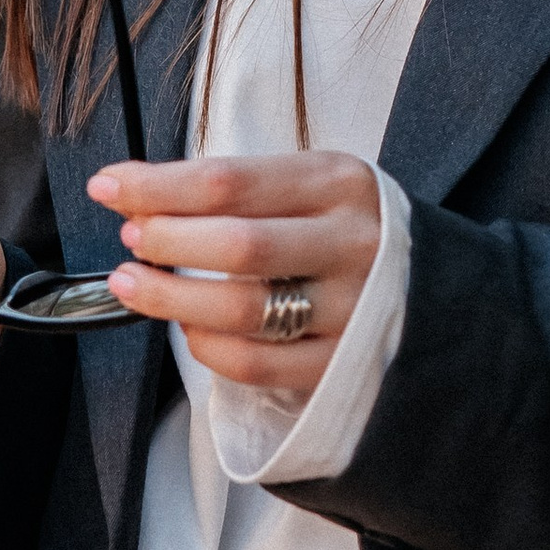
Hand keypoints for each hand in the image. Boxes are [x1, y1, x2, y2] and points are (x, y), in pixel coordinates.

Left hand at [86, 151, 381, 396]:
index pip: (231, 181)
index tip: (109, 186)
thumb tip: (142, 195)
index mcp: (342, 183)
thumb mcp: (318, 185)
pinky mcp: (340, 367)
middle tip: (129, 239)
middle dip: (165, 240)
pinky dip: (207, 346)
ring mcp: (351, 309)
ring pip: (242, 308)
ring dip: (171, 295)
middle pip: (236, 243)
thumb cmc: (349, 230)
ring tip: (132, 282)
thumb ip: (247, 188)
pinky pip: (256, 363)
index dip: (158, 186)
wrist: (440, 293)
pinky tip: (186, 328)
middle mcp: (352, 243)